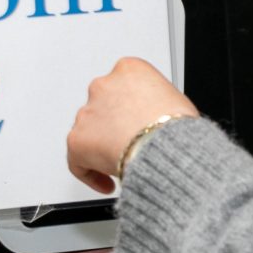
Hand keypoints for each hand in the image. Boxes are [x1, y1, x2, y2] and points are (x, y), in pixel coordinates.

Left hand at [67, 56, 197, 194]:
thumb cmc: (175, 126)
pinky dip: (90, 173)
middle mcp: (103, 85)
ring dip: (101, 146)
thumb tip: (157, 120)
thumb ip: (157, 104)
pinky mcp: (76, 140)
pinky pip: (78, 161)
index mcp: (129, 69)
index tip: (137, 122)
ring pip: (89, 132)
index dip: (130, 107)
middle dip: (113, 125)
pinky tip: (106, 182)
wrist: (166, 146)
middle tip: (129, 143)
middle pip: (103, 106)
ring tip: (121, 164)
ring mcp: (87, 112)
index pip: (123, 85)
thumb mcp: (175, 101)